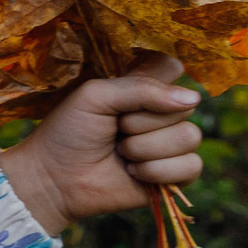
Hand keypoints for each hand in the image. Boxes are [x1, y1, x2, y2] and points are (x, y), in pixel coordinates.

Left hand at [0, 55, 203, 234]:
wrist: (54, 179)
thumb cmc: (68, 132)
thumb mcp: (96, 97)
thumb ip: (141, 89)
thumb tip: (193, 98)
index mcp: (143, 88)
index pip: (174, 68)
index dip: (155, 83)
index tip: (125, 97)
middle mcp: (162, 113)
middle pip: (184, 106)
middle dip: (140, 122)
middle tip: (113, 130)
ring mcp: (171, 144)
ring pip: (188, 137)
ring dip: (144, 148)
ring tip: (119, 153)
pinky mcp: (175, 174)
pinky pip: (191, 166)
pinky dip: (156, 171)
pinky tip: (132, 172)